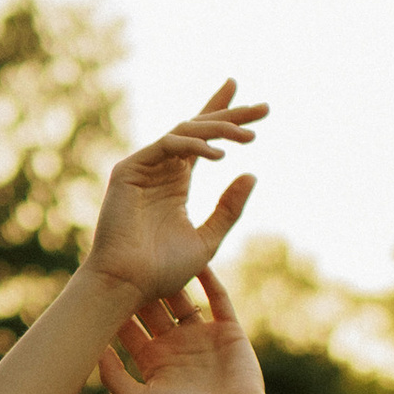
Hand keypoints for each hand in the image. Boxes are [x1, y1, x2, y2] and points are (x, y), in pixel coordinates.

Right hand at [83, 83, 265, 303]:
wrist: (129, 285)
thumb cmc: (163, 271)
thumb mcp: (208, 239)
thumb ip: (229, 209)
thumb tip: (253, 174)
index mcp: (176, 183)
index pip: (203, 141)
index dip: (226, 118)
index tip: (258, 109)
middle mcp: (160, 170)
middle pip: (198, 128)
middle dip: (230, 115)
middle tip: (264, 109)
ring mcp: (143, 168)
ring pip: (185, 131)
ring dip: (219, 129)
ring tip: (248, 137)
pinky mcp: (129, 170)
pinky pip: (166, 145)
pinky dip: (193, 145)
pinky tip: (219, 156)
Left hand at [98, 264, 269, 393]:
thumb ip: (113, 377)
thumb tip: (95, 348)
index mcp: (153, 362)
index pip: (129, 329)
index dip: (114, 310)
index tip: (98, 285)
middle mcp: (175, 346)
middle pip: (152, 309)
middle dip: (138, 288)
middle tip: (123, 261)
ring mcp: (202, 336)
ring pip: (182, 299)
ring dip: (170, 279)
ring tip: (154, 253)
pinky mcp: (228, 330)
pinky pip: (218, 298)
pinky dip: (209, 279)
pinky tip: (196, 259)